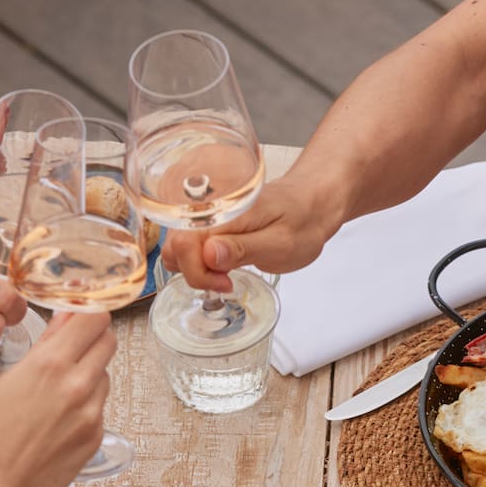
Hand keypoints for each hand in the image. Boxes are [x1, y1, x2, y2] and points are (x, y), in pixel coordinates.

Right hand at [0, 312, 114, 486]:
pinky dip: (86, 404)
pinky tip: (59, 418)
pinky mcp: (97, 435)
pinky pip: (100, 405)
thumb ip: (45, 348)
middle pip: (108, 340)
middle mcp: (77, 385)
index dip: (88, 312)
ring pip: (105, 374)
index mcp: (49, 365)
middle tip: (72, 348)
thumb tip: (65, 319)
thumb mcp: (8, 381)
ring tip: (57, 392)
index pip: (94, 317)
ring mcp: (92, 413)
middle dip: (92, 339)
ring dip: (89, 373)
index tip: (79, 315)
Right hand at [164, 176, 346, 293]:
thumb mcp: (281, 243)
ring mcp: (208, 221)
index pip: (183, 244)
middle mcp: (209, 213)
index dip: (199, 272)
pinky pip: (189, 249)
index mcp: (224, 213)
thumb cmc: (303, 221)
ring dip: (195, 271)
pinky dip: (199, 265)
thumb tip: (209, 253)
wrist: (312, 203)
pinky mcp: (211, 229)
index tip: (226, 283)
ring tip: (226, 275)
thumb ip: (244, 248)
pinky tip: (223, 268)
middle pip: (173, 248)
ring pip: (177, 250)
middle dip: (194, 274)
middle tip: (227, 281)